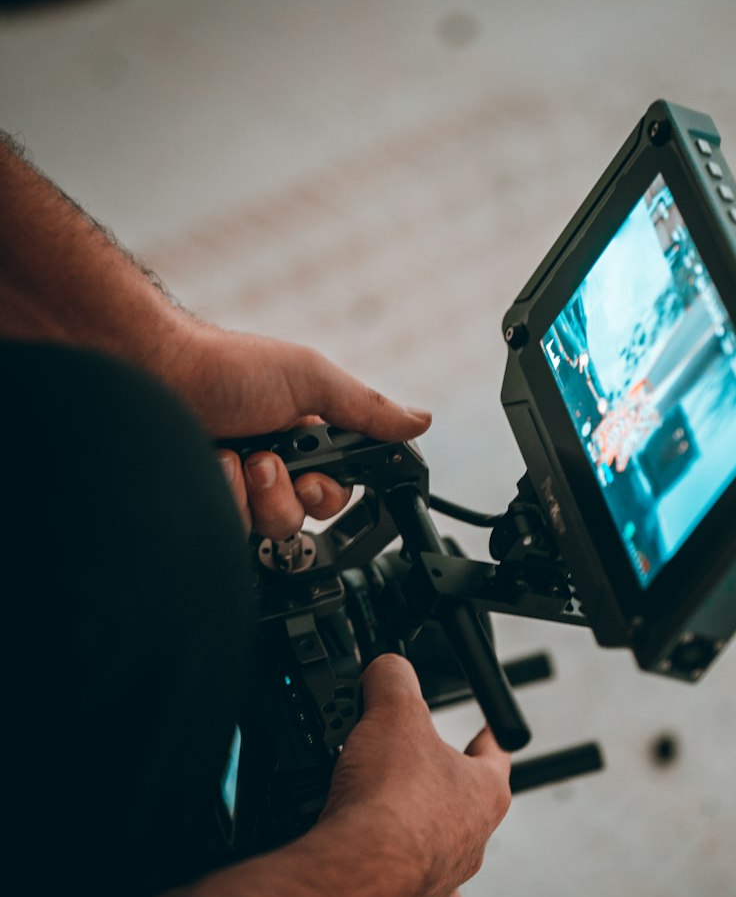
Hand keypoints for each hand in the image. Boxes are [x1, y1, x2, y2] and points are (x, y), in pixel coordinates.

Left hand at [170, 323, 430, 537]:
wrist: (154, 374)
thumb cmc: (227, 366)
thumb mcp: (311, 379)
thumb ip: (367, 408)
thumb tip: (421, 421)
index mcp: (304, 441)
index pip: (334, 493)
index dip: (326, 492)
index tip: (311, 475)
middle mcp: (272, 468)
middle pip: (302, 518)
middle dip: (285, 492)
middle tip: (265, 458)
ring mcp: (236, 489)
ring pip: (267, 530)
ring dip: (252, 491)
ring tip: (234, 456)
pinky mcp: (207, 504)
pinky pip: (229, 530)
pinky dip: (221, 494)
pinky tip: (209, 462)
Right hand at [311, 654, 510, 896]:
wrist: (353, 876)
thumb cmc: (389, 805)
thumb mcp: (393, 713)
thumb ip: (394, 680)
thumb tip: (388, 666)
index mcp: (482, 798)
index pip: (497, 758)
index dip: (490, 738)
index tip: (491, 731)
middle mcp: (466, 850)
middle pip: (468, 821)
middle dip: (444, 803)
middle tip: (414, 784)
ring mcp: (431, 893)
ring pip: (441, 882)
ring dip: (420, 864)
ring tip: (389, 847)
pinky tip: (351, 890)